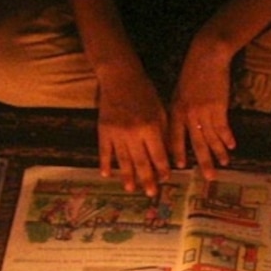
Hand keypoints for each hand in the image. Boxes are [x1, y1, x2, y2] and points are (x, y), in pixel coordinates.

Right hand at [95, 64, 172, 192]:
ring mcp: (116, 133)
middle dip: (147, 179)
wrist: (120, 77)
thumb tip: (167, 155)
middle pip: (141, 162)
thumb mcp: (160, 110)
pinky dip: (105, 164)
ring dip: (127, 176)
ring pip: (123, 160)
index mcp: (151, 127)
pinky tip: (107, 175)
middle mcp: (134, 133)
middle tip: (151, 194)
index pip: (158, 155)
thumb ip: (163, 132)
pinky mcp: (103, 130)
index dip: (162, 169)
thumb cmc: (144, 92)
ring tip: (131, 189)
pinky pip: (104, 151)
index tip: (166, 180)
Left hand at [170, 46, 236, 175]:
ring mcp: (204, 112)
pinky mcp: (218, 107)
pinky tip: (232, 146)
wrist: (206, 56)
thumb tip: (181, 126)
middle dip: (202, 161)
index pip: (174, 138)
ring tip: (224, 164)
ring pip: (211, 138)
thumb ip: (179, 110)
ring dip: (218, 152)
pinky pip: (223, 127)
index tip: (180, 168)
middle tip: (208, 177)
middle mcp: (188, 115)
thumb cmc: (191, 72)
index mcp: (175, 111)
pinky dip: (227, 138)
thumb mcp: (179, 91)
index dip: (178, 153)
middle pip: (195, 143)